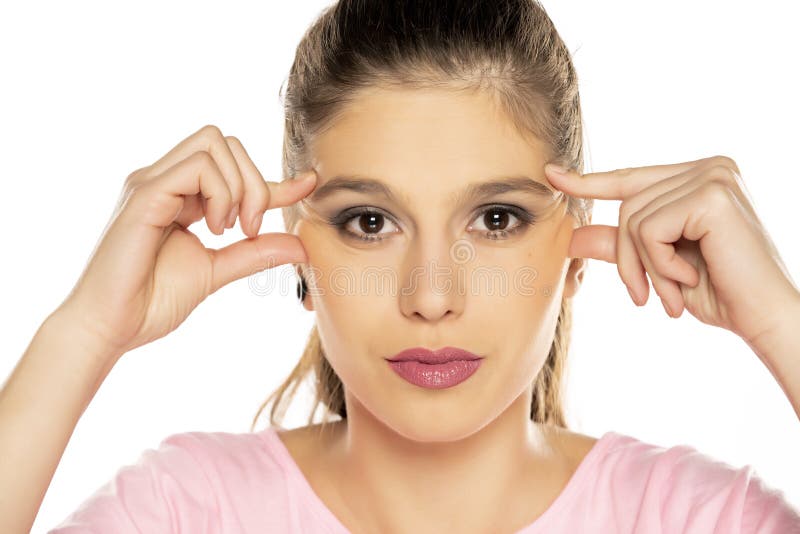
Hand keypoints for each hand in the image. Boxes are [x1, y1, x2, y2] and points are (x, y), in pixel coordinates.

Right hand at [56, 124, 316, 359]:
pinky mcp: (143, 194)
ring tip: (229, 229)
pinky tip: (214, 228)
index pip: (232, 169)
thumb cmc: (151, 301)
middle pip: (225, 142)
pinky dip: (219, 192)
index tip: (309, 184)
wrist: (111, 328)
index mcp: (179, 196)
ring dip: (237, 187)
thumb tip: (301, 244)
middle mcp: (163, 180)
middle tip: (251, 229)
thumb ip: (255, 252)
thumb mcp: (217, 271)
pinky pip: (196, 167)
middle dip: (255, 182)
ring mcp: (151, 183)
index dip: (274, 177)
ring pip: (213, 143)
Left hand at [544, 155, 799, 352]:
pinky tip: (691, 278)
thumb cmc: (720, 292)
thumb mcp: (658, 266)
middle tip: (647, 296)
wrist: (764, 318)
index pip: (631, 179)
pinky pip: (650, 230)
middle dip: (629, 259)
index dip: (590, 181)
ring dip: (646, 268)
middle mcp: (708, 167)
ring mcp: (712, 176)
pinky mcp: (711, 194)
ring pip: (633, 219)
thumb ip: (620, 245)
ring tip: (674, 293)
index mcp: (698, 177)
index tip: (550, 174)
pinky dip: (660, 265)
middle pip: (627, 205)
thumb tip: (573, 235)